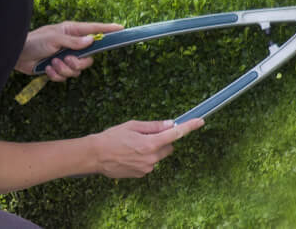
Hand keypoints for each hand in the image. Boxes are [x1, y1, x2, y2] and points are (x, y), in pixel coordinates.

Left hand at [14, 21, 123, 80]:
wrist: (17, 55)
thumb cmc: (35, 41)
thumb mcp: (54, 38)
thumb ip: (74, 41)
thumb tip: (92, 39)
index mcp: (72, 31)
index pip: (94, 29)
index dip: (107, 30)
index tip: (121, 29)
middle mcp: (71, 44)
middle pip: (88, 58)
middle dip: (78, 63)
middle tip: (67, 60)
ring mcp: (65, 57)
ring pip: (77, 70)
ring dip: (64, 69)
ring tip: (52, 63)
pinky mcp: (58, 68)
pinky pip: (65, 77)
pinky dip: (56, 75)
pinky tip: (46, 69)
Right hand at [89, 118, 204, 177]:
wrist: (95, 156)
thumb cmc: (112, 138)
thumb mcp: (132, 126)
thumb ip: (153, 126)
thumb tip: (169, 124)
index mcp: (150, 143)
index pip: (175, 134)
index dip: (189, 127)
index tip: (200, 121)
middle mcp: (151, 158)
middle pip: (168, 147)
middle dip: (162, 141)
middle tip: (145, 136)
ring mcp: (147, 168)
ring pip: (158, 156)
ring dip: (152, 150)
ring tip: (132, 146)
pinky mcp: (141, 174)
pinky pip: (149, 164)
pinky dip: (144, 158)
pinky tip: (129, 155)